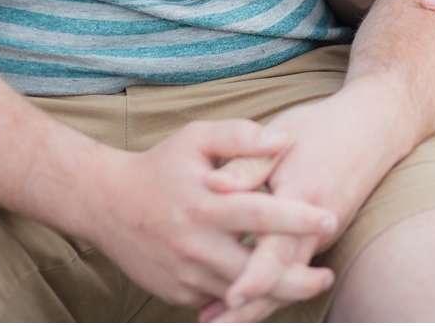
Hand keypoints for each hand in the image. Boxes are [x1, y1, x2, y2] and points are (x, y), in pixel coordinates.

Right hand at [78, 120, 337, 310]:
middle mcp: (194, 245)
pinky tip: (271, 288)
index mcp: (205, 205)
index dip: (296, 219)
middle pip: (253, 271)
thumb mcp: (198, 138)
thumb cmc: (162, 165)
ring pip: (238, 294)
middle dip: (294, 278)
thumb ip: (242, 136)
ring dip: (274, 293)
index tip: (330, 219)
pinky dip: (244, 297)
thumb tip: (284, 140)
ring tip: (309, 282)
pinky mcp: (176, 291)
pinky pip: (218, 299)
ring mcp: (184, 273)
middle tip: (327, 276)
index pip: (260, 214)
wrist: (105, 203)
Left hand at [199, 83, 412, 321]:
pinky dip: (272, 283)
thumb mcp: (283, 136)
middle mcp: (319, 225)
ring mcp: (325, 232)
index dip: (255, 277)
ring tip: (215, 317)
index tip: (229, 298)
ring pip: (291, 276)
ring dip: (258, 299)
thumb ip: (247, 163)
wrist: (376, 126)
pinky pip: (297, 265)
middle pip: (285, 279)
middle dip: (250, 307)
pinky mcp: (325, 233)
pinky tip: (244, 291)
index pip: (279, 248)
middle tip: (209, 323)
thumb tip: (212, 185)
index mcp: (304, 197)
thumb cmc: (322, 127)